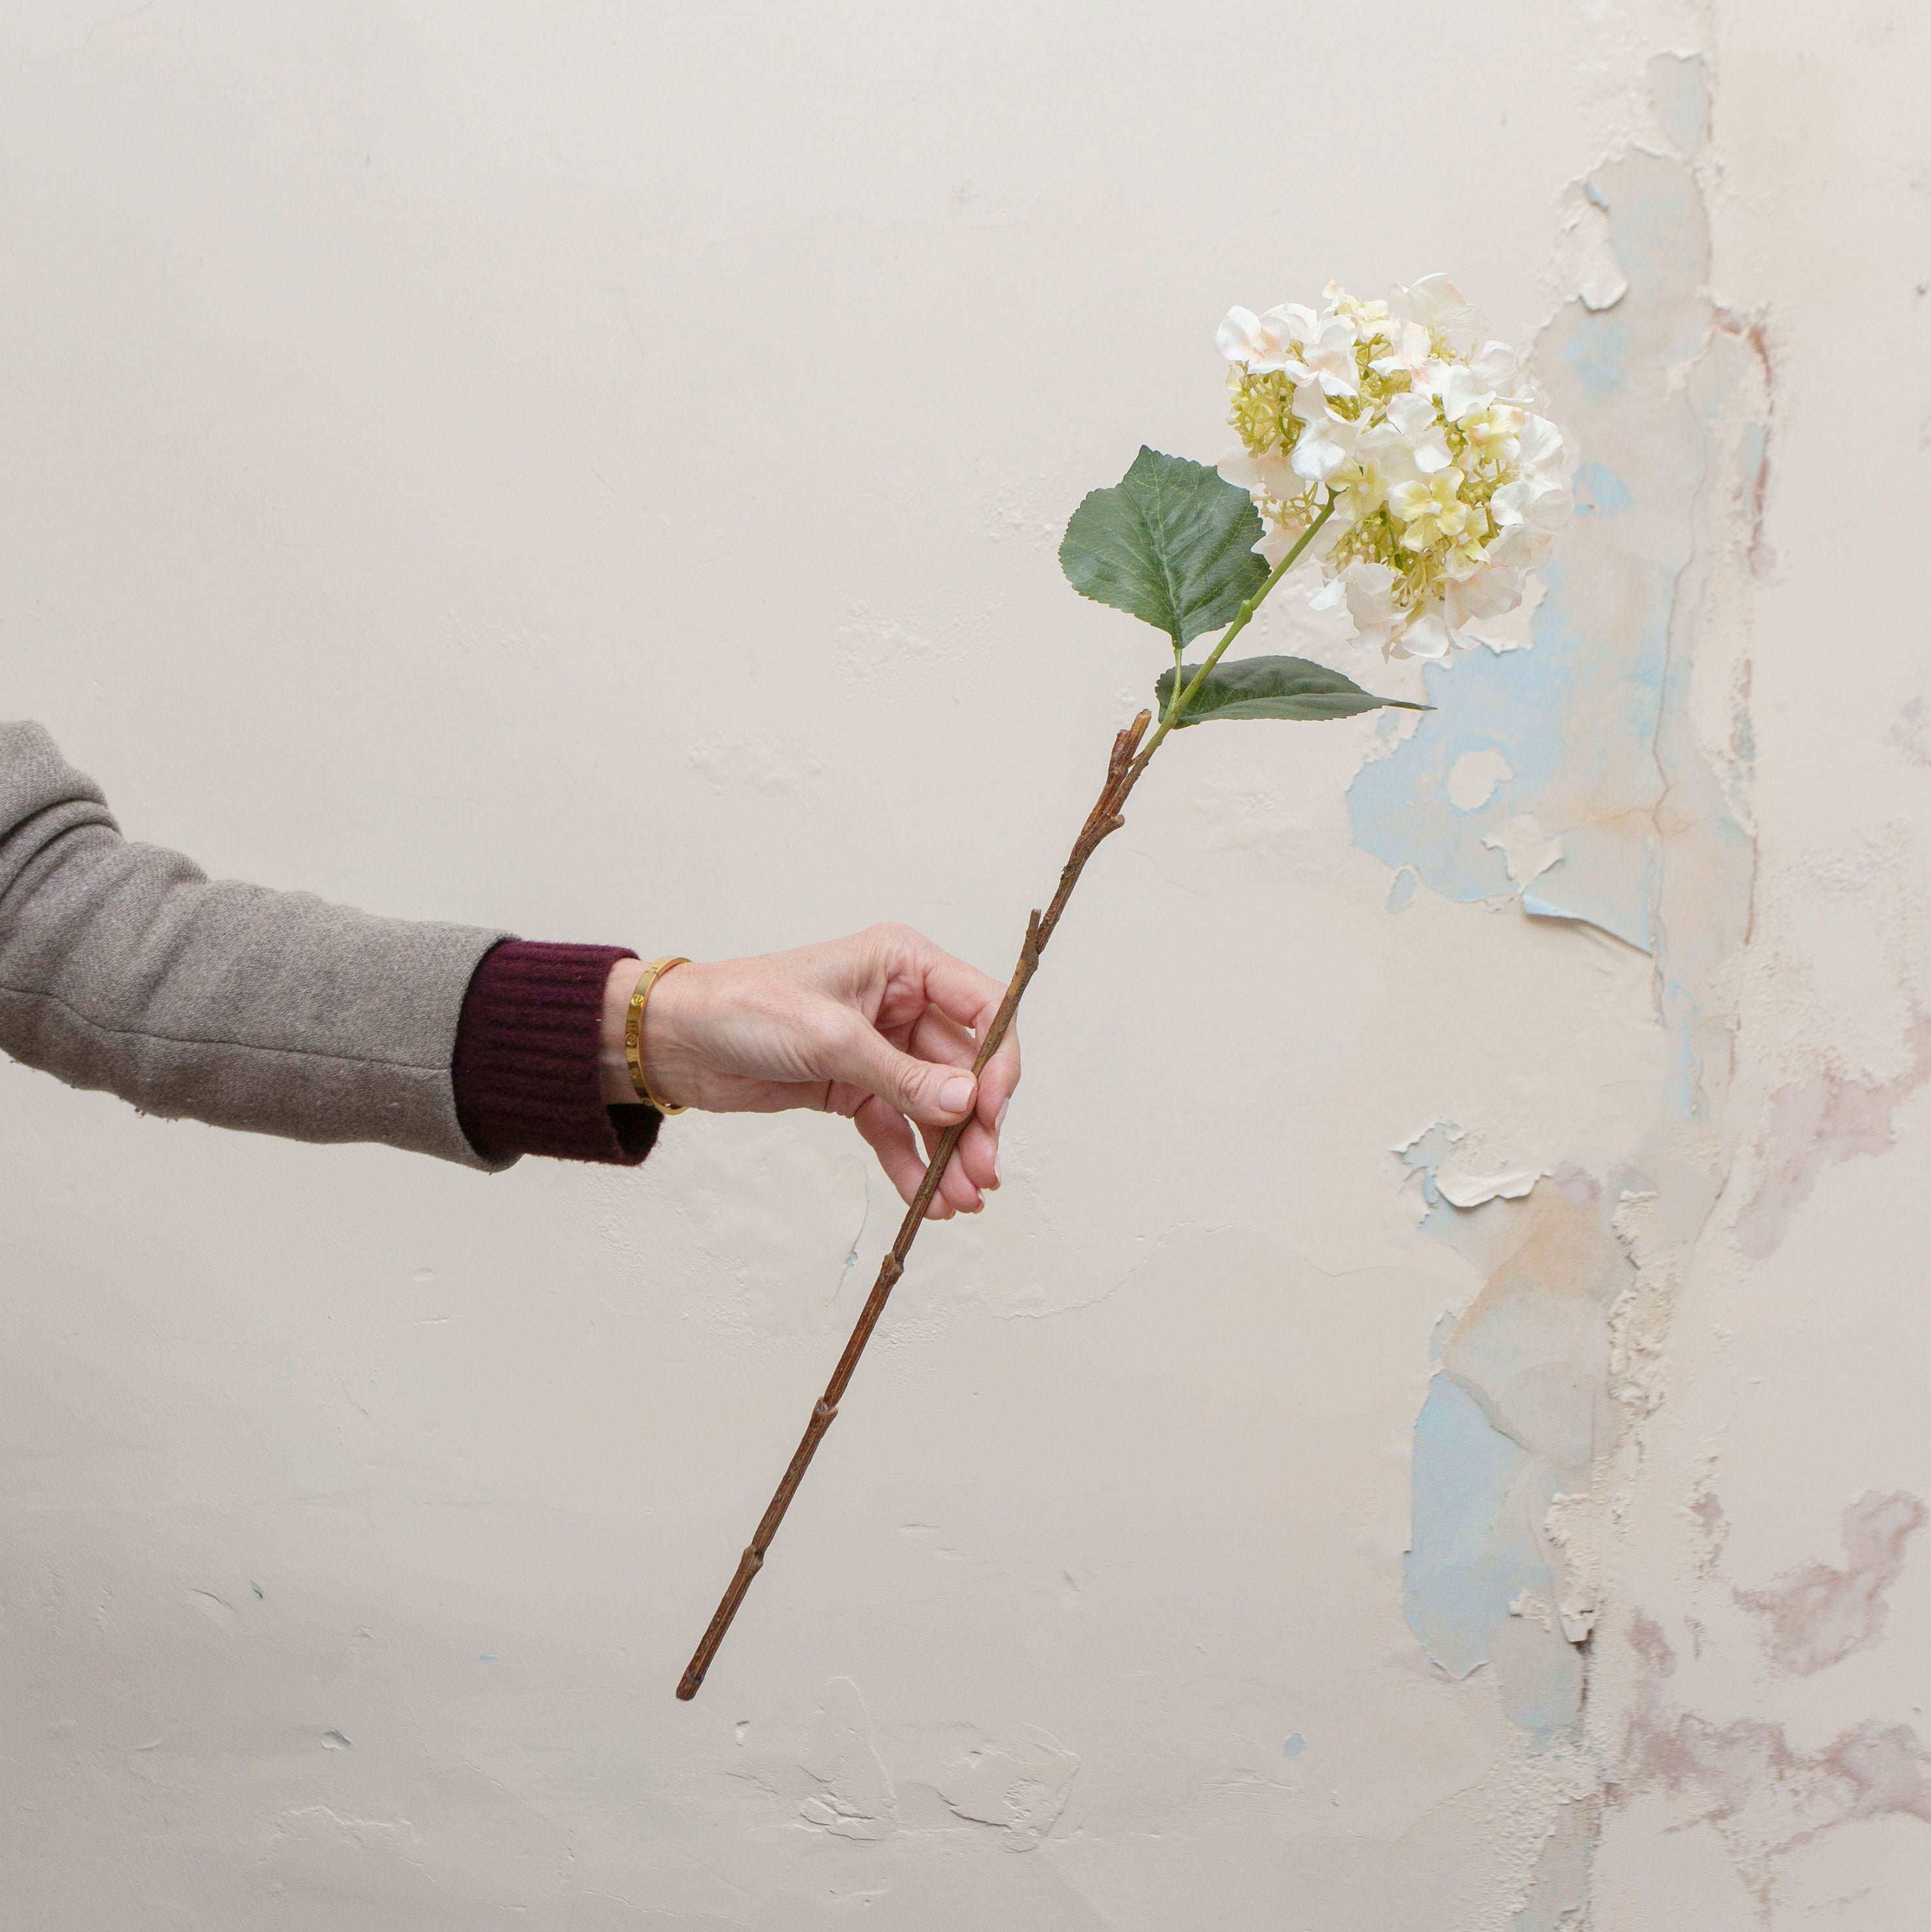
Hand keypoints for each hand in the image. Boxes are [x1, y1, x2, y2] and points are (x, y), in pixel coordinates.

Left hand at [599, 924, 1019, 1218]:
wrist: (678, 1041)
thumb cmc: (744, 1008)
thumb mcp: (830, 1039)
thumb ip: (902, 1075)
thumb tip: (965, 1103)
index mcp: (904, 963)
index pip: (983, 1006)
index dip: (997, 1061)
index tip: (991, 1111)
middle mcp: (901, 1003)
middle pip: (963, 1067)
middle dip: (975, 1124)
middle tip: (983, 1174)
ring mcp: (880, 1048)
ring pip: (934, 1106)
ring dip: (948, 1154)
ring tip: (960, 1201)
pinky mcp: (855, 1087)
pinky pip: (896, 1128)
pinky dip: (912, 1162)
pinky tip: (927, 1198)